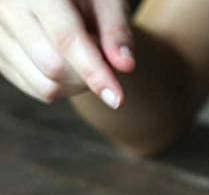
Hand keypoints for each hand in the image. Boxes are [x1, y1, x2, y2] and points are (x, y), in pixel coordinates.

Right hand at [0, 0, 134, 106]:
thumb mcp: (106, 0)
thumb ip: (116, 30)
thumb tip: (126, 66)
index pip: (65, 38)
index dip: (94, 72)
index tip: (118, 100)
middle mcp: (6, 8)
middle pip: (53, 67)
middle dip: (89, 75)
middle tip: (103, 56)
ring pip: (45, 85)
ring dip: (77, 85)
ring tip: (86, 57)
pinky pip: (38, 89)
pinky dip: (63, 87)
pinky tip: (70, 65)